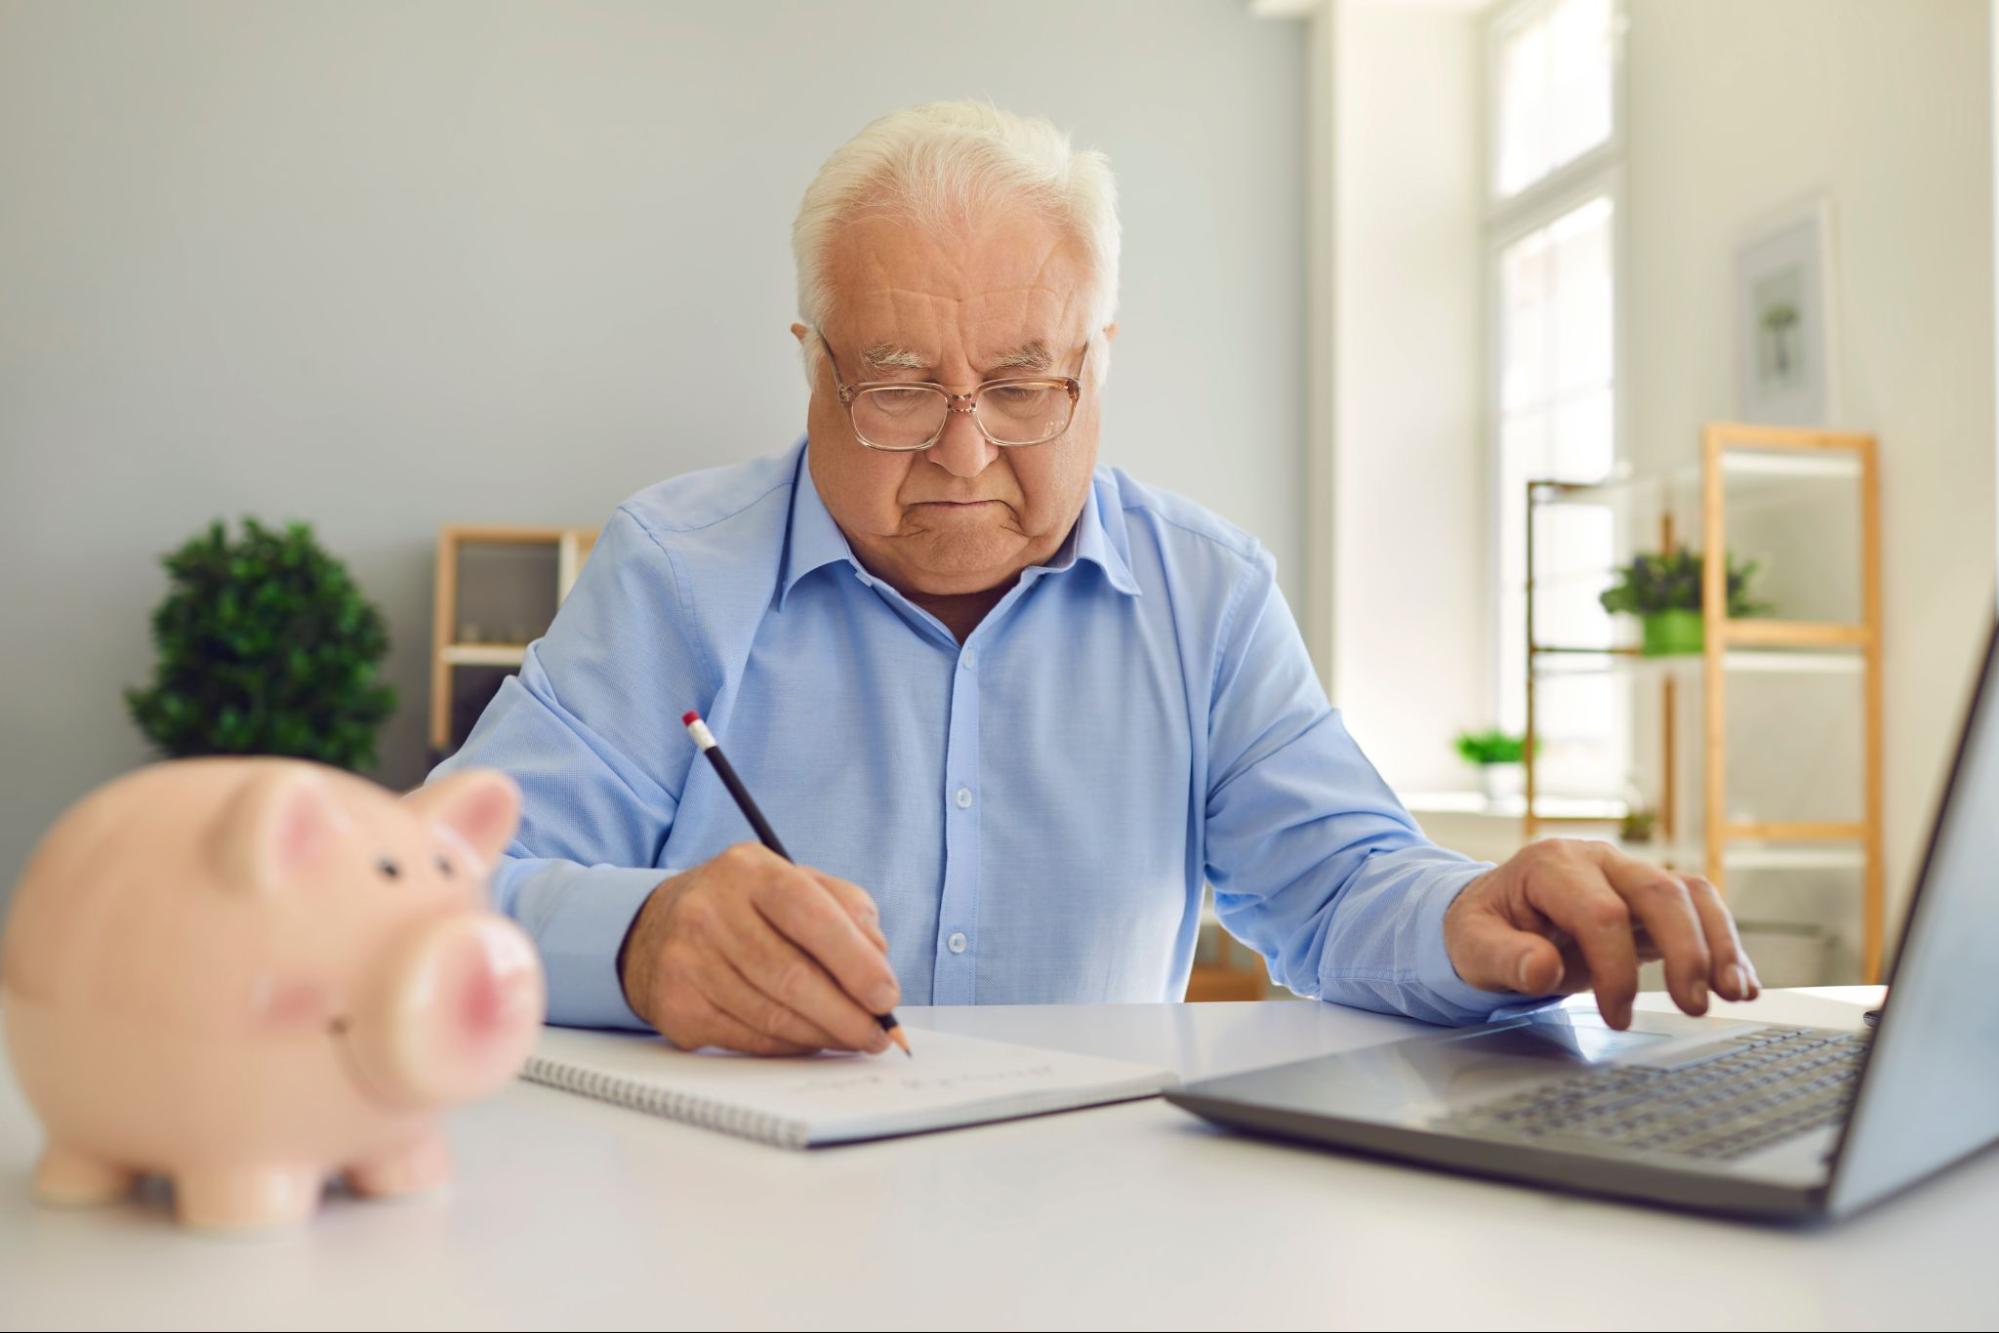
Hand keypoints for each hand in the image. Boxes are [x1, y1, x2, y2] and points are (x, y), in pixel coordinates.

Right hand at [618, 843, 900, 1055]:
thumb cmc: (744, 907)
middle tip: (878, 1033)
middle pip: (791, 975)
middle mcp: (710, 911)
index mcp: (749, 871)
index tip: (886, 994)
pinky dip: (790, 1046)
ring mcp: (687, 961)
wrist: (655, 928)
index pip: (809, 914)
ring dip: (823, 1035)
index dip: (855, 960)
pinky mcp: (678, 1006)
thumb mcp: (794, 882)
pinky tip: (811, 1041)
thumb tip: (878, 960)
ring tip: (853, 1039)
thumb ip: (845, 907)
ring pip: (772, 1015)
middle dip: (846, 1012)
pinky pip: (749, 1038)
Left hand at [1443, 839, 1761, 1028]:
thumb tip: (1541, 970)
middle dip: (1685, 950)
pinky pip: (1698, 910)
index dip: (1614, 968)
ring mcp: (1627, 875)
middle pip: (1659, 892)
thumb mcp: (1471, 945)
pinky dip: (1723, 945)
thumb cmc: (1483, 928)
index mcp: (1550, 865)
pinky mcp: (1648, 900)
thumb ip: (1503, 957)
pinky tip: (1738, 983)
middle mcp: (1597, 861)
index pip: (1600, 912)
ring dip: (1718, 943)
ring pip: (1689, 894)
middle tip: (1692, 1006)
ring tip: (1735, 994)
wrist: (1492, 915)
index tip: (1616, 1015)